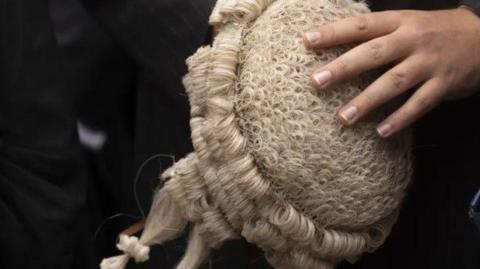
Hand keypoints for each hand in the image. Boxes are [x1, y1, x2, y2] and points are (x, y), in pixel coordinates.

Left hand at [304, 8, 479, 136]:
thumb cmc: (434, 31)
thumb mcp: (407, 22)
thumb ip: (378, 33)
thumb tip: (336, 43)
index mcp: (400, 21)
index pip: (362, 25)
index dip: (334, 32)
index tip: (306, 40)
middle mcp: (413, 40)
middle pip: (374, 53)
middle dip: (343, 68)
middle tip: (316, 82)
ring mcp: (429, 63)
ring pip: (394, 82)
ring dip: (367, 101)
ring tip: (343, 118)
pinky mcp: (444, 84)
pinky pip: (420, 104)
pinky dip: (400, 119)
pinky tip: (381, 132)